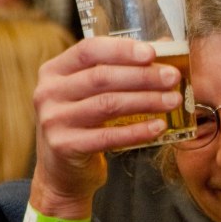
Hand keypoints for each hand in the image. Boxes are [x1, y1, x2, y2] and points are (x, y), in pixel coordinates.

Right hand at [30, 36, 182, 215]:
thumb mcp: (88, 94)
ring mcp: (54, 120)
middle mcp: (48, 92)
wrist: (62, 172)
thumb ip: (113, 72)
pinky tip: (158, 127)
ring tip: (172, 100)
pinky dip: (137, 131)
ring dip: (146, 101)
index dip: (122, 49)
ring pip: (108, 104)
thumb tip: (160, 52)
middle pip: (102, 77)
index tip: (152, 53)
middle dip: (142, 76)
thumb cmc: (83, 124)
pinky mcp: (64, 146)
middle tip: (172, 78)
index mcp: (53, 70)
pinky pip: (108, 136)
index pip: (89, 50)